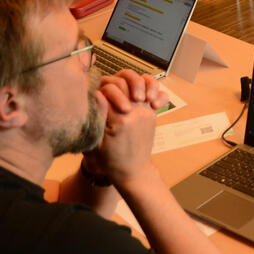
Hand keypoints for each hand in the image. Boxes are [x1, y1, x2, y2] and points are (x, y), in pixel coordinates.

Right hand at [83, 70, 164, 188]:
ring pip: (143, 81)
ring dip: (135, 81)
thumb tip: (96, 94)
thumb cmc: (111, 161)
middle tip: (109, 94)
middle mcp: (136, 113)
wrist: (133, 172)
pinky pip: (158, 92)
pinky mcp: (153, 114)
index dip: (98, 91)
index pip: (106, 91)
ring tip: (128, 91)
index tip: (95, 98)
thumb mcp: (96, 143)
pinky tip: (145, 95)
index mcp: (119, 121)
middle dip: (113, 83)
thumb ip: (97, 117)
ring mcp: (147, 112)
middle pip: (124, 82)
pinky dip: (153, 87)